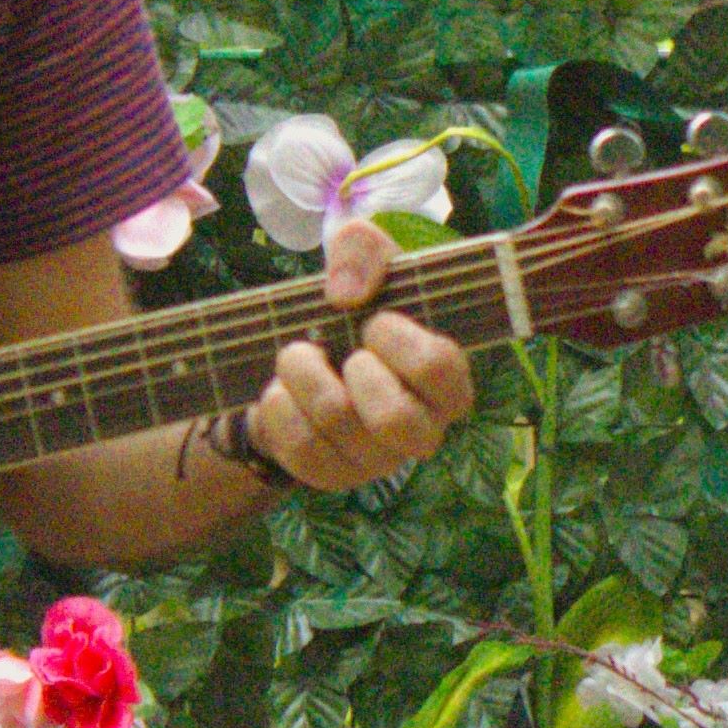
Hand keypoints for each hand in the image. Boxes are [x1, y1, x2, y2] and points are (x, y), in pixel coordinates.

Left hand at [242, 222, 473, 494]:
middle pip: (396, 420)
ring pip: (336, 421)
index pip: (440, 369)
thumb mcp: (362, 261)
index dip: (399, 341)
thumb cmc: (354, 312)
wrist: (306, 359)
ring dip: (303, 372)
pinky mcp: (332, 475)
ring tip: (298, 356)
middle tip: (345, 353)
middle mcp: (423, 431)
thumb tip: (345, 296)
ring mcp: (377, 461)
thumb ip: (364, 251)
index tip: (376, 322)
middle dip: (356, 371)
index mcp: (447, 383)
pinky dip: (280, 405)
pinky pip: (300, 445)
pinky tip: (285, 390)